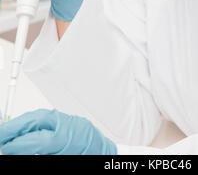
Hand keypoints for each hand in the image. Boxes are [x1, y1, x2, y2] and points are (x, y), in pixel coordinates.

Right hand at [0, 109, 116, 154]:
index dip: (17, 144)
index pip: (37, 139)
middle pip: (37, 119)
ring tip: (7, 133)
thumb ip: (39, 153)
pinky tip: (23, 130)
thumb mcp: (64, 159)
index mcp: (70, 139)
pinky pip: (49, 118)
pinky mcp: (72, 121)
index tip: (3, 148)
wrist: (109, 157)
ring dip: (21, 124)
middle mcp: (70, 126)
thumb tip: (17, 151)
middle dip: (14, 127)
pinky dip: (33, 122)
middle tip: (0, 136)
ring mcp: (72, 121)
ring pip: (42, 116)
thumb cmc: (90, 157)